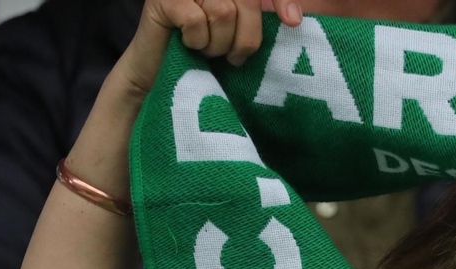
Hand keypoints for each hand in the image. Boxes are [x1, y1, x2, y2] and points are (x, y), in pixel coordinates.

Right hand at [116, 0, 303, 99]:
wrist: (159, 75)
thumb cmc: (204, 56)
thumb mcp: (238, 36)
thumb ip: (259, 21)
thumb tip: (295, 18)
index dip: (281, 1)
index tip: (294, 21)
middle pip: (245, 2)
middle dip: (245, 37)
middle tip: (232, 57)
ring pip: (223, 12)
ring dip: (218, 43)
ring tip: (207, 49)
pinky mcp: (162, 0)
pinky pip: (196, 20)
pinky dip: (197, 41)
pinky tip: (188, 44)